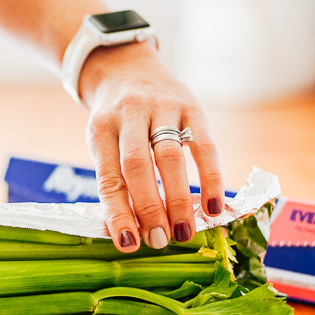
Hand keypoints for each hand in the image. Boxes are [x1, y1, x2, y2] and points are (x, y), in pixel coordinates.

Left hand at [80, 42, 222, 252]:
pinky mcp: (191, 106)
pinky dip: (210, 179)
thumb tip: (129, 235)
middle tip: (160, 240)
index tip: (129, 244)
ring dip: (179, 199)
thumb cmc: (115, 123)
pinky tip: (213, 208)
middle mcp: (129, 114)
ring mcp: (162, 107)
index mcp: (101, 129)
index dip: (118, 213)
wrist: (127, 69)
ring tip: (184, 232)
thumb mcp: (104, 145)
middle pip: (137, 165)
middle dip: (150, 207)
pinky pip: (204, 146)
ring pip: (170, 156)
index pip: (108, 177)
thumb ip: (115, 183)